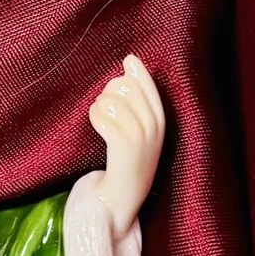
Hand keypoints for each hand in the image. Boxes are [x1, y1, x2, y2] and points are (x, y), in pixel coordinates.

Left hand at [88, 54, 165, 237]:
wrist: (123, 196)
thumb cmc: (127, 159)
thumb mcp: (139, 127)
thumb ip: (136, 97)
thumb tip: (130, 59)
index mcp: (161, 119)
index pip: (145, 81)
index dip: (129, 73)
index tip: (123, 70)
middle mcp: (154, 125)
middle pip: (124, 86)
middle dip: (108, 91)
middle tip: (104, 108)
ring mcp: (141, 135)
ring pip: (110, 99)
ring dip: (98, 106)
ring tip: (100, 120)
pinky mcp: (124, 144)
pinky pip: (102, 115)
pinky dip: (94, 116)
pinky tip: (96, 124)